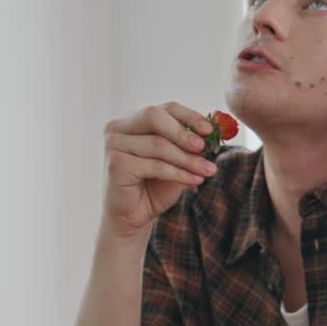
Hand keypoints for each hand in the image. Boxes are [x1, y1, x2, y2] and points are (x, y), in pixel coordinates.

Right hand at [102, 102, 218, 240]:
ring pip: (158, 144)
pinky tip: (195, 180)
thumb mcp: (176, 160)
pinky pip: (155, 165)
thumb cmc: (155, 186)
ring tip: (209, 171)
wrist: (134, 217)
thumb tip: (212, 131)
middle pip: (154, 116)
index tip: (210, 130)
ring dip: (187, 159)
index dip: (189, 116)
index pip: (164, 108)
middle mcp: (118, 127)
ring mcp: (113, 144)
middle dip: (183, 132)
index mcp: (133, 119)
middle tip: (204, 147)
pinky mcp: (116, 165)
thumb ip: (188, 144)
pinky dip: (179, 174)